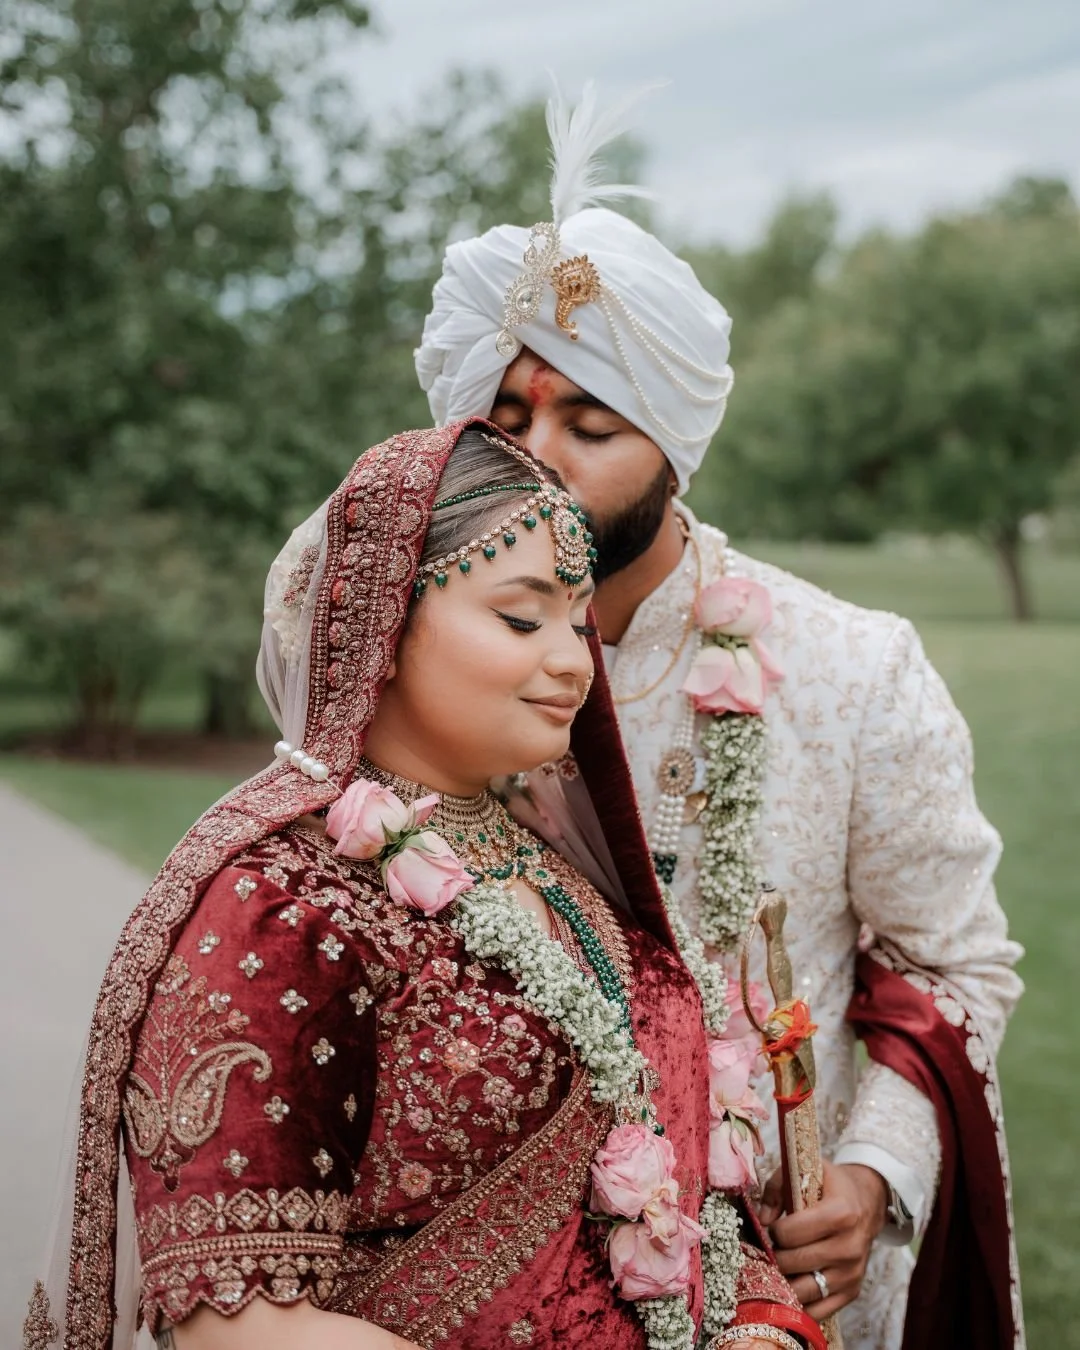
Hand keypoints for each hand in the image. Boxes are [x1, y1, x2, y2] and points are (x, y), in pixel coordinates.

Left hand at [758, 1160, 887, 1319]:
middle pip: (792, 1263)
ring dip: (782, 1282)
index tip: (773, 1227)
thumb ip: (775, 1189)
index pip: (789, 1233)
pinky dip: (799, 1305)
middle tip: (770, 1248)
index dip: (773, 1231)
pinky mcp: (852, 1292)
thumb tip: (761, 1220)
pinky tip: (789, 1287)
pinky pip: (818, 1312)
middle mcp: (849, 1246)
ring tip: (776, 1268)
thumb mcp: (803, 1170)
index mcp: (840, 1213)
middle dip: (773, 1256)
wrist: (867, 1203)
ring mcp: (852, 1273)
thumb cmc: (829, 1186)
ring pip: (803, 1292)